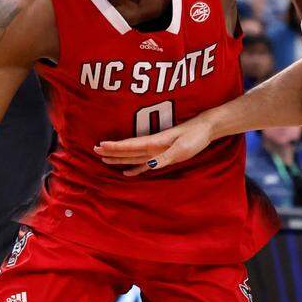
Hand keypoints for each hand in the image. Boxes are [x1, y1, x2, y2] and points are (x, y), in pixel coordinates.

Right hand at [94, 117, 214, 176]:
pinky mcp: (163, 154)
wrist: (206, 129)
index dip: (116, 147)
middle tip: (95, 151)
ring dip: (119, 157)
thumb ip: (165, 157)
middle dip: (112, 151)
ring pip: (133, 155)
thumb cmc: (195, 137)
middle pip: (128, 149)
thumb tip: (149, 165)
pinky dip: (135, 167)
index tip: (100, 146)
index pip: (131, 145)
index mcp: (155, 142)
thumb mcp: (182, 148)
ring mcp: (157, 150)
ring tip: (105, 159)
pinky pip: (145, 162)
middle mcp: (153, 146)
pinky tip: (127, 171)